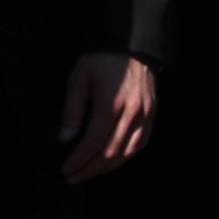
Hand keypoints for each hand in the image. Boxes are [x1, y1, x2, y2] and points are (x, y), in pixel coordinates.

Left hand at [61, 51, 155, 182]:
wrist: (132, 41)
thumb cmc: (100, 58)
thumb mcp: (79, 78)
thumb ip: (72, 110)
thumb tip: (65, 139)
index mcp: (110, 104)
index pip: (92, 144)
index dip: (78, 160)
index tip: (65, 169)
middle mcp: (131, 113)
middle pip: (110, 154)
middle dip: (89, 169)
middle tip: (73, 177)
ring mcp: (145, 115)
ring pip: (127, 153)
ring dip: (107, 168)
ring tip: (89, 172)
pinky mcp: (153, 113)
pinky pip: (141, 144)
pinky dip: (126, 156)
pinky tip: (113, 161)